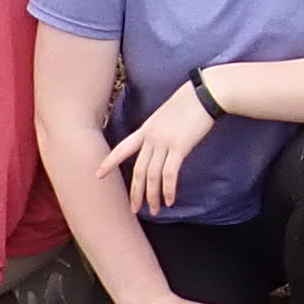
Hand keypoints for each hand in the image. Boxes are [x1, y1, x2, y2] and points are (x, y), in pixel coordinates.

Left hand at [101, 84, 217, 215]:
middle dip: (135, 192)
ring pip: (152, 176)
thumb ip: (160, 129)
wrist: (205, 93)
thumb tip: (162, 144)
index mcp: (146, 128)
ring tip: (155, 210)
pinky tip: (170, 201)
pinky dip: (169, 190)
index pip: (123, 147)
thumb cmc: (191, 101)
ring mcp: (164, 142)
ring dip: (153, 196)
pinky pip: (170, 174)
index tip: (98, 174)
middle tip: (133, 209)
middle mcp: (151, 137)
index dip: (109, 162)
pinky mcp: (179, 147)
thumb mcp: (168, 114)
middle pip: (138, 170)